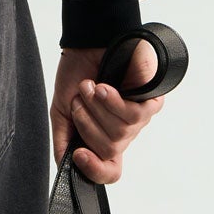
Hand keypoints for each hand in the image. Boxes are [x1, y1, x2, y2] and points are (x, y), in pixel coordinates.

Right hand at [51, 35, 167, 181]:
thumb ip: (63, 140)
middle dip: (87, 124)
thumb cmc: (79, 73)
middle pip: (109, 151)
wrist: (88, 43)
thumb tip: (64, 167)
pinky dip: (113, 102)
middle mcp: (123, 132)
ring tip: (91, 87)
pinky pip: (134, 117)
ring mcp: (138, 119)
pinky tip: (104, 87)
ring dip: (97, 108)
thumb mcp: (63, 111)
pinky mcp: (151, 102)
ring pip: (120, 135)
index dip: (95, 171)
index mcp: (102, 137)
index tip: (78, 155)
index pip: (109, 171)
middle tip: (81, 100)